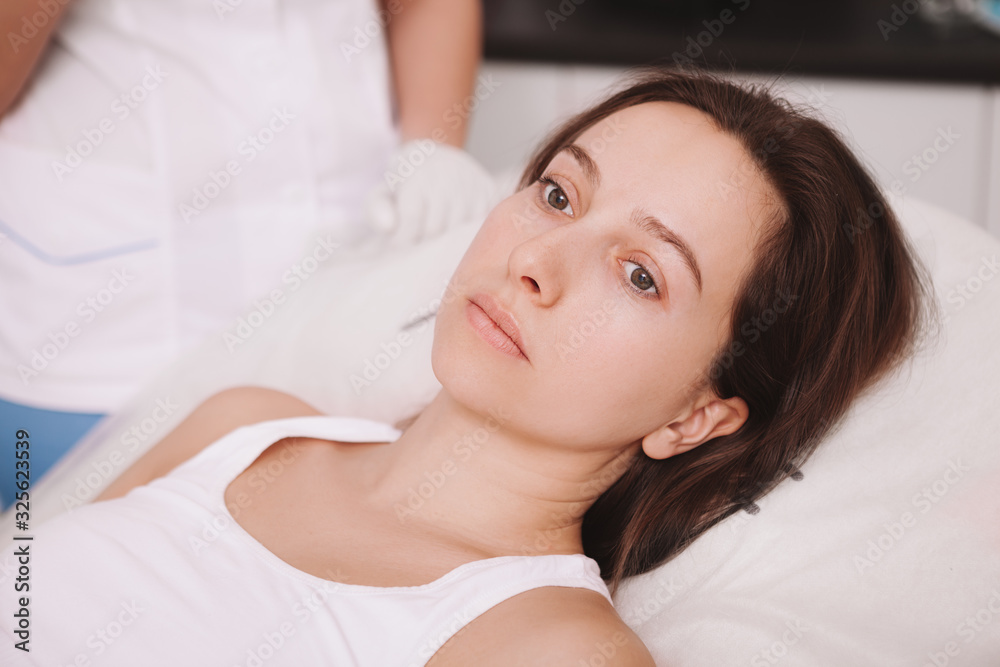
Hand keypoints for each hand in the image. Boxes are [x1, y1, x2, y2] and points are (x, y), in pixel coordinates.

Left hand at [365, 139, 497, 246]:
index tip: (399, 246)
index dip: (404, 240)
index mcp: (417, 176)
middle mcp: (447, 178)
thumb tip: (389, 226)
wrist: (433, 156)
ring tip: (435, 240)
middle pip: (435, 230)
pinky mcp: (489, 192)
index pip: (411, 220)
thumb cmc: (405, 184)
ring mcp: (471, 185)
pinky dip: (467, 235)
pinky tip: (456, 232)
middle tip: (416, 244)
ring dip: (445, 243)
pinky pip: (479, 227)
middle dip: (422, 244)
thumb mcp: (383, 191)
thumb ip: (376, 210)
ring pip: (458, 233)